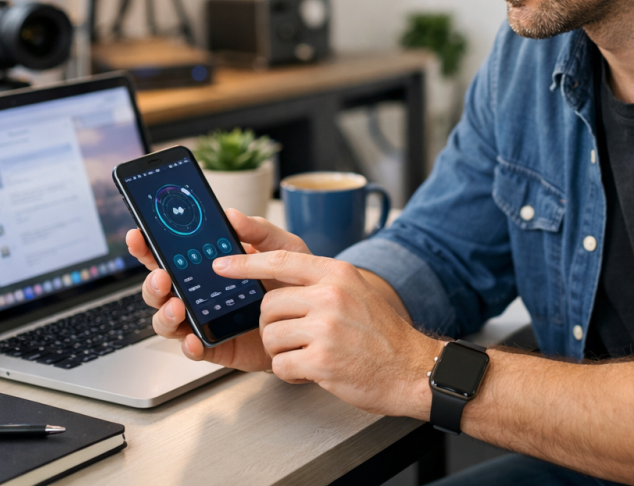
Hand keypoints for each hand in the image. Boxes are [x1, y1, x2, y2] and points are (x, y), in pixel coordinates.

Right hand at [125, 208, 311, 369]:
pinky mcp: (217, 347)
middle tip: (161, 277)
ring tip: (177, 306)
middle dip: (152, 281)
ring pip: (168, 320)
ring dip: (165, 313)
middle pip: (160, 288)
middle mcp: (200, 293)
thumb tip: (231, 214)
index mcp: (209, 265)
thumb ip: (258, 231)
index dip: (148, 245)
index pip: (170, 254)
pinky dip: (188, 345)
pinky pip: (193, 349)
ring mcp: (205, 321)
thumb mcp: (283, 249)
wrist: (314, 319)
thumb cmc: (294, 283)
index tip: (138, 235)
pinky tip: (194, 339)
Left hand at [215, 251, 441, 417]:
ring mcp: (326, 327)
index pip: (280, 260)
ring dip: (281, 351)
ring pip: (270, 335)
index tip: (221, 264)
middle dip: (273, 326)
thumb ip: (320, 281)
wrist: (413, 369)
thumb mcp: (356, 291)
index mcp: (337, 274)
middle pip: (268, 305)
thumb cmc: (382, 334)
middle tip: (295, 338)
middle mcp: (331, 295)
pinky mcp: (322, 360)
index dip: (246, 262)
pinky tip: (312, 370)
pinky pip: (280, 364)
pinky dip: (290, 372)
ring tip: (308, 354)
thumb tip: (277, 277)